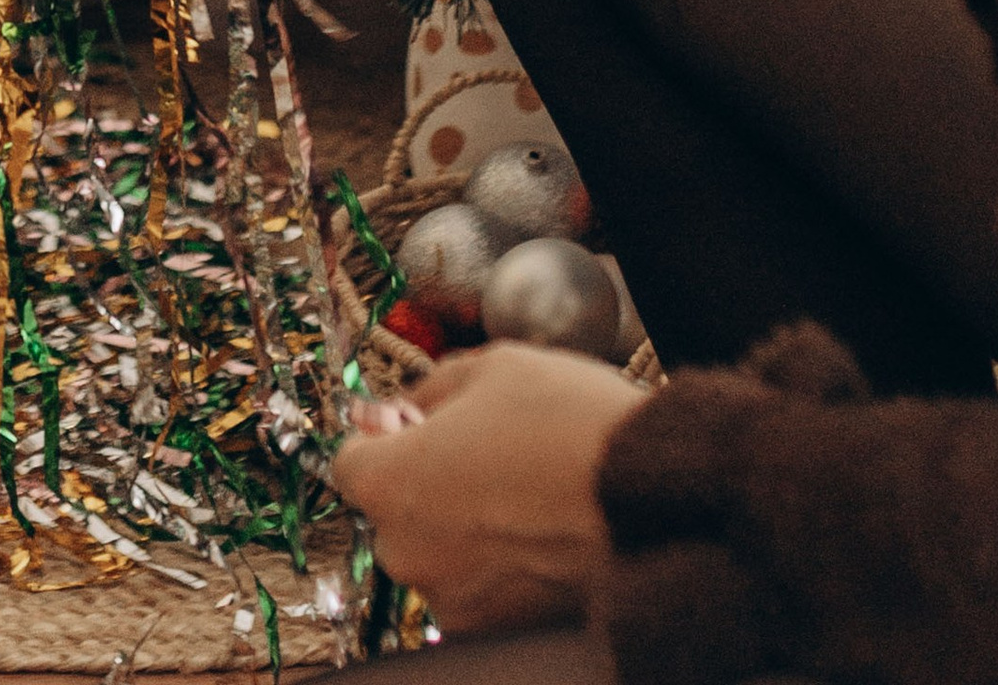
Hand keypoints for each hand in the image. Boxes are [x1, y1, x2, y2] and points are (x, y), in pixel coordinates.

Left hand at [330, 341, 644, 638]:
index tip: (414, 421)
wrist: (649, 503)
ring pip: (434, 549)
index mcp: (391, 482)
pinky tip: (536, 528)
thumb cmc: (569, 425)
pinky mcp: (494, 630)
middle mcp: (407, 552)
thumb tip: (403, 404)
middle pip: (390, 509)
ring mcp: (450, 599)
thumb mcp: (494, 367)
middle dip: (423, 479)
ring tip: (522, 489)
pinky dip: (493, 562)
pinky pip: (473, 586)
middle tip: (483, 448)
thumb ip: (430, 386)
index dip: (381, 434)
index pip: (348, 460)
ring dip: (459, 523)